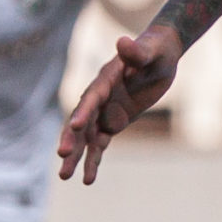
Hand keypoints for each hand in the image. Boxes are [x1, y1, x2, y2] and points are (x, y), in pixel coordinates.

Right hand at [57, 24, 182, 183]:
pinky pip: (100, 144)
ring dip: (76, 156)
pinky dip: (93, 160)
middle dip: (72, 138)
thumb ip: (136, 51)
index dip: (83, 112)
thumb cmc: (155, 50)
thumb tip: (122, 42)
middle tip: (62, 156)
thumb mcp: (150, 51)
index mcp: (105, 81)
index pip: (92, 98)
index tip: (75, 127)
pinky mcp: (112, 123)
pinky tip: (87, 180)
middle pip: (81, 121)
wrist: (159, 56)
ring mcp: (104, 112)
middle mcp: (100, 98)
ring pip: (86, 138)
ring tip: (65, 177)